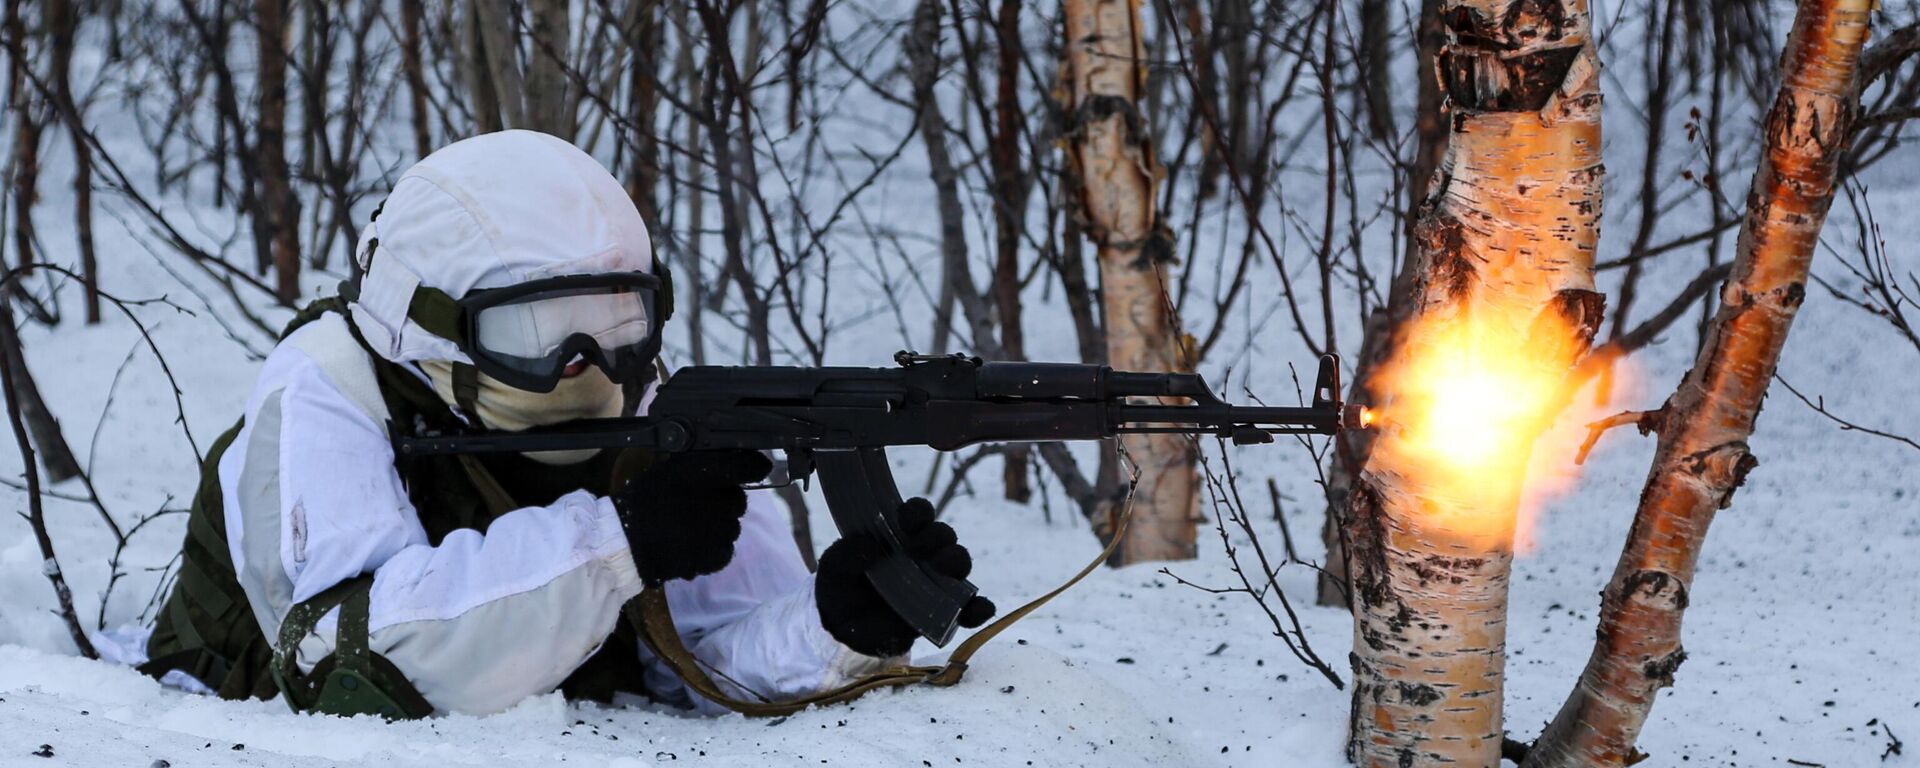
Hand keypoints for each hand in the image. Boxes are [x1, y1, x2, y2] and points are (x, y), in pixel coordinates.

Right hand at [614, 449, 772, 582]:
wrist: (624, 541)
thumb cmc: (644, 501)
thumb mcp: (670, 470)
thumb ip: (702, 465)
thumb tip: (731, 459)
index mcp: (703, 474)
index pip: (747, 466)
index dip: (754, 466)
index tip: (757, 468)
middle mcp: (717, 501)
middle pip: (739, 500)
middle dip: (725, 502)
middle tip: (702, 505)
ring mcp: (718, 532)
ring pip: (733, 527)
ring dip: (719, 526)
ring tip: (692, 527)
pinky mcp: (714, 557)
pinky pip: (726, 550)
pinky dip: (714, 549)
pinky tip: (694, 545)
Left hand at [814, 498, 995, 657]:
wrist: (841, 628)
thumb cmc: (841, 588)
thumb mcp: (833, 569)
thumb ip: (845, 556)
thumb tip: (867, 547)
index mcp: (898, 535)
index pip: (917, 514)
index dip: (918, 512)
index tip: (907, 520)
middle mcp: (922, 554)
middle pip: (943, 537)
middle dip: (938, 538)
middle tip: (921, 549)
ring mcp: (934, 583)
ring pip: (958, 567)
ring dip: (958, 565)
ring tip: (946, 571)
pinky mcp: (942, 613)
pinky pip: (966, 610)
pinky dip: (977, 609)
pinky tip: (979, 610)